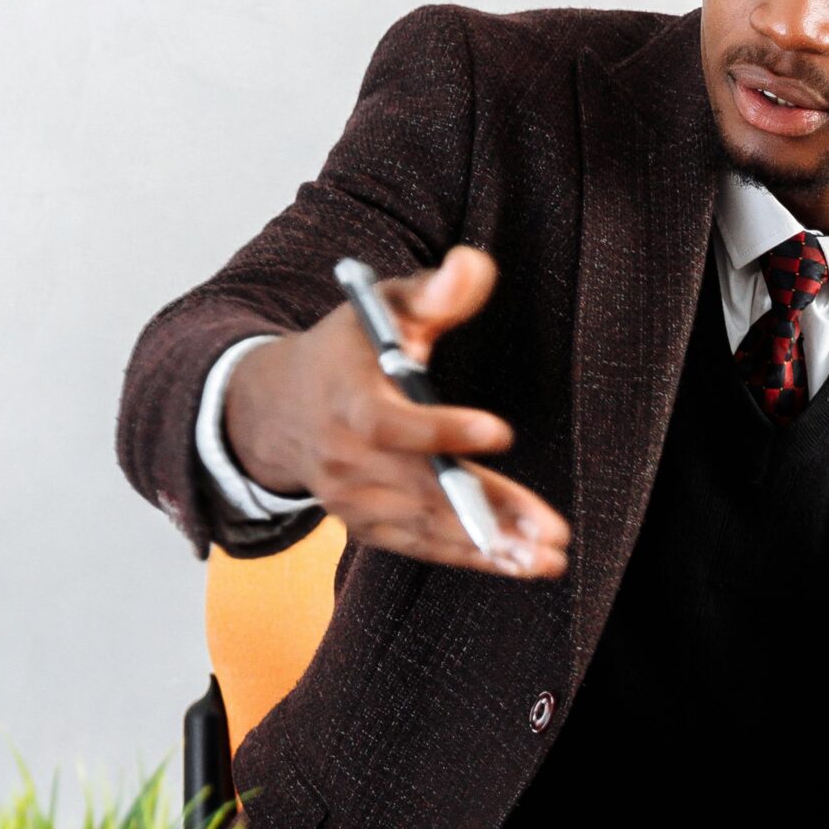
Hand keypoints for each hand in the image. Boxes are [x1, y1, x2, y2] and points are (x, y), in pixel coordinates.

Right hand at [222, 245, 570, 576]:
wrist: (279, 408)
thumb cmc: (349, 349)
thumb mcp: (383, 306)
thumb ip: (434, 290)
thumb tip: (474, 265)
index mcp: (347, 397)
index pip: (392, 423)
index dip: (444, 430)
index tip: (501, 431)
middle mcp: (344, 456)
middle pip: (421, 489)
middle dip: (489, 509)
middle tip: (549, 532)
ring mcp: (350, 498)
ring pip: (425, 526)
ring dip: (488, 545)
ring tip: (546, 558)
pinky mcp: (361, 525)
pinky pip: (417, 546)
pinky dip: (465, 557)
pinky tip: (515, 563)